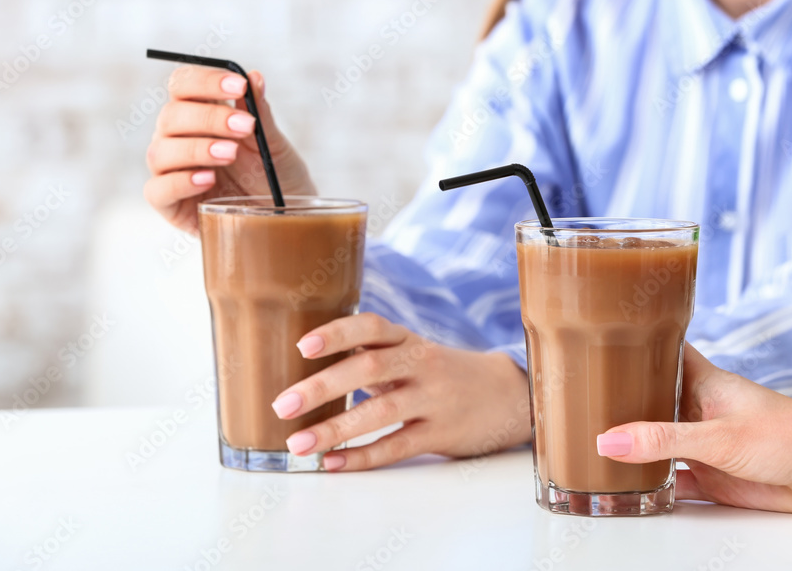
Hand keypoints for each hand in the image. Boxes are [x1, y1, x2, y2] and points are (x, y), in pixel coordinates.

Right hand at [143, 66, 315, 232]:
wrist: (284, 219)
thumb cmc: (276, 178)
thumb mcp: (274, 145)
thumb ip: (260, 113)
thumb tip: (254, 76)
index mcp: (200, 115)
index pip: (184, 85)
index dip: (205, 81)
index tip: (238, 85)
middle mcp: (179, 139)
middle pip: (171, 115)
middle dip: (209, 118)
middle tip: (245, 127)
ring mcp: (171, 171)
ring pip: (161, 151)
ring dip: (196, 148)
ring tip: (231, 153)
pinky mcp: (169, 205)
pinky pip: (157, 189)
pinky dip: (180, 182)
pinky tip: (207, 179)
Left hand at [270, 313, 531, 470]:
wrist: (508, 395)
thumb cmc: (444, 374)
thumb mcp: (414, 353)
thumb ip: (372, 354)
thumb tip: (307, 365)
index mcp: (409, 340)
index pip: (373, 326)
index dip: (338, 333)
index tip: (303, 346)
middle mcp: (422, 364)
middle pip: (369, 368)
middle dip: (322, 387)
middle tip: (283, 405)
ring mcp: (434, 399)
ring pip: (380, 412)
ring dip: (335, 429)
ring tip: (298, 444)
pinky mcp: (442, 433)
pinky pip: (397, 446)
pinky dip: (363, 456)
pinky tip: (333, 463)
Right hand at [597, 344, 791, 514]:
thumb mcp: (719, 436)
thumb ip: (663, 439)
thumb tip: (609, 441)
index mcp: (701, 381)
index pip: (659, 353)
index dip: (631, 346)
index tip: (596, 341)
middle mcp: (698, 409)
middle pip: (649, 400)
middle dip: (618, 401)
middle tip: (576, 400)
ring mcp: (704, 444)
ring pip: (656, 441)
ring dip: (630, 445)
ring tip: (587, 443)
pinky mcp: (712, 477)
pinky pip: (671, 479)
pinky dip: (649, 483)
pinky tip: (626, 486)